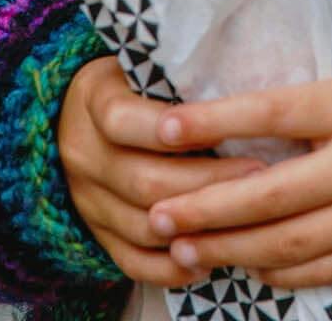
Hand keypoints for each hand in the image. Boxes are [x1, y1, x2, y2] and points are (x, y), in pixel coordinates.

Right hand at [57, 55, 266, 286]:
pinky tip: (209, 259)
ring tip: (248, 219)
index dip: (178, 129)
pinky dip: (171, 268)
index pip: (125, 120)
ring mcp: (88, 200)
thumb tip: (247, 87)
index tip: (230, 128)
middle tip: (261, 176)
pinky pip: (132, 262)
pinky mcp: (97, 233)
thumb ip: (180, 75)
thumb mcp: (141, 63)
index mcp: (94, 101)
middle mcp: (85, 154)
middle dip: (208, 182)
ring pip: (143, 226)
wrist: (70, 115)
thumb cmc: (131, 81)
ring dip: (198, 226)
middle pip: (145, 181)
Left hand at [144, 47, 331, 290]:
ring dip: (229, 247)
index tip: (165, 127)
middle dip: (206, 208)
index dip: (216, 121)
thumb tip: (252, 53)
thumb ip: (322, 65)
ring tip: (183, 247)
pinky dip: (277, 271)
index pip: (274, 113)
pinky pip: (320, 270)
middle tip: (158, 214)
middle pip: (271, 193)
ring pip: (288, 241)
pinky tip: (243, 264)